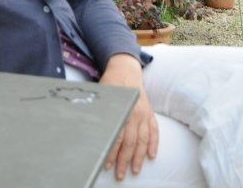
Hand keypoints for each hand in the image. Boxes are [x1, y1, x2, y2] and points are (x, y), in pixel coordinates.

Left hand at [99, 54, 158, 180]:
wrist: (125, 69)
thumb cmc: (111, 83)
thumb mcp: (102, 95)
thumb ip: (100, 111)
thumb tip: (87, 128)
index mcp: (122, 109)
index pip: (117, 137)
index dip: (111, 152)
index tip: (106, 165)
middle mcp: (135, 114)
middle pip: (130, 143)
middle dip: (125, 161)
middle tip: (121, 175)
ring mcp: (145, 114)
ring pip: (143, 140)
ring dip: (139, 157)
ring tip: (135, 170)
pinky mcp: (150, 112)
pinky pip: (154, 131)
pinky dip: (154, 144)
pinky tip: (151, 156)